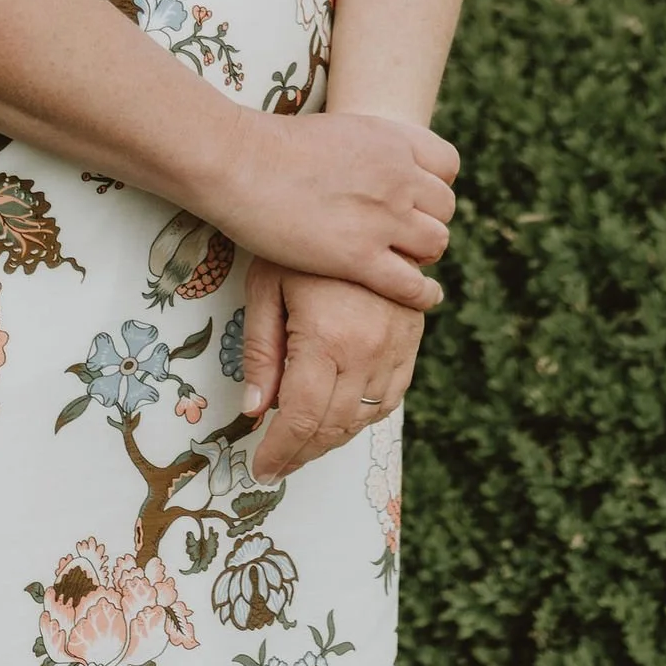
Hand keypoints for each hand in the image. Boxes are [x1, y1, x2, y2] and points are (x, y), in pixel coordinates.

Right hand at [219, 107, 456, 309]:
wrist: (241, 162)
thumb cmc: (272, 146)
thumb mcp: (337, 129)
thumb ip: (368, 151)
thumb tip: (374, 168)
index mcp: (391, 140)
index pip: (447, 165)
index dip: (433, 184)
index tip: (415, 198)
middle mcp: (398, 176)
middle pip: (444, 208)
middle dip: (428, 221)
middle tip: (405, 234)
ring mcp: (383, 218)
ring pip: (436, 245)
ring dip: (423, 255)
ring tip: (405, 261)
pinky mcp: (360, 258)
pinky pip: (413, 286)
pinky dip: (422, 295)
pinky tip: (421, 297)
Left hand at [241, 260, 425, 481]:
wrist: (358, 198)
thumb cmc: (296, 238)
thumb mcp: (266, 286)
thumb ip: (261, 351)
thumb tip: (254, 412)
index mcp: (328, 339)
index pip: (302, 419)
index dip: (279, 452)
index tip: (261, 468)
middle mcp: (369, 350)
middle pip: (335, 427)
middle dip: (302, 453)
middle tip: (276, 463)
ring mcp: (397, 346)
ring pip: (365, 418)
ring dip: (332, 439)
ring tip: (301, 443)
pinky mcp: (411, 337)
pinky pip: (392, 396)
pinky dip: (364, 416)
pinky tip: (341, 416)